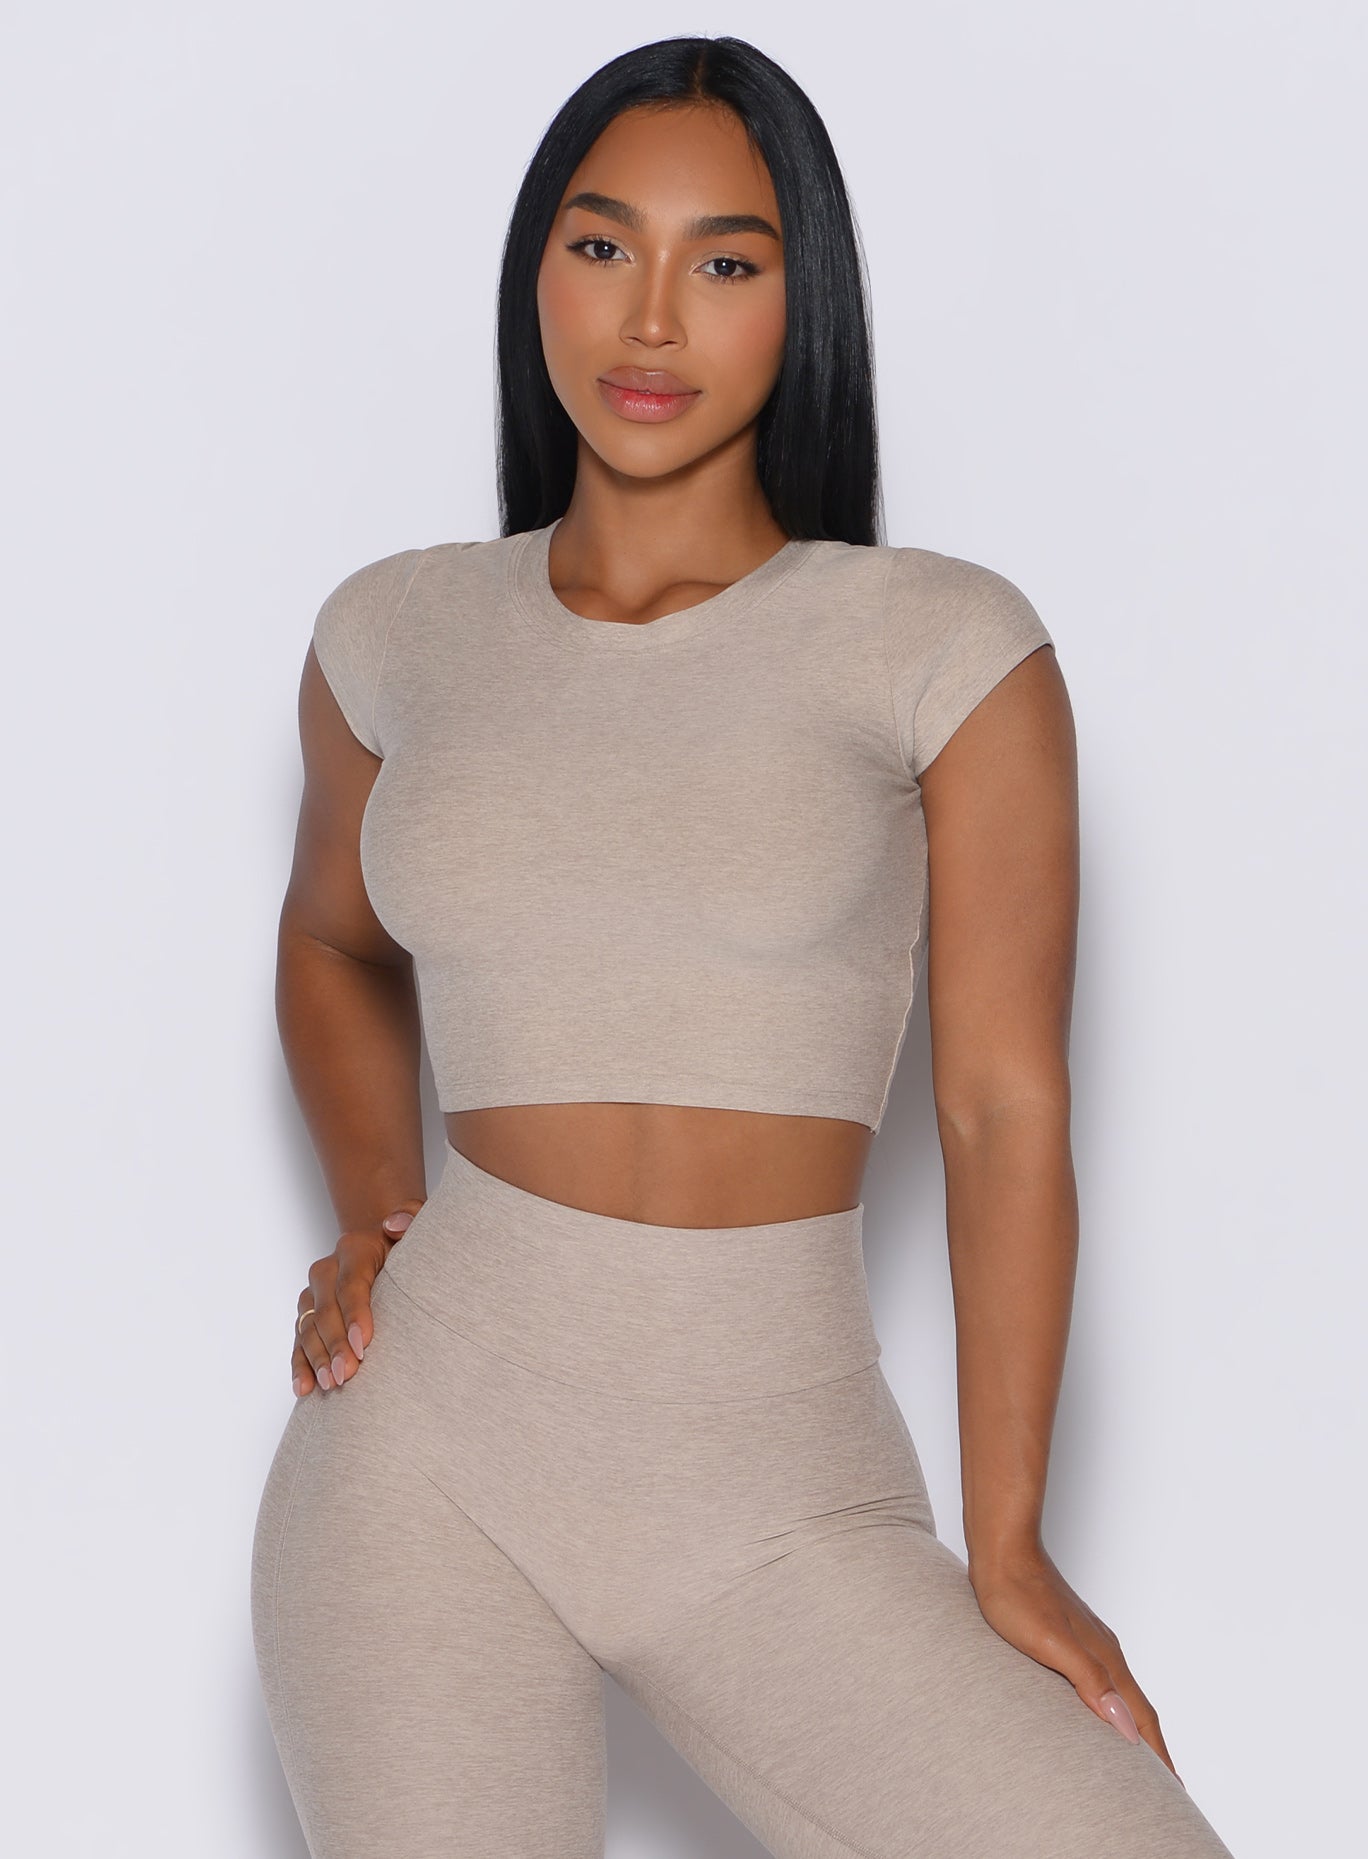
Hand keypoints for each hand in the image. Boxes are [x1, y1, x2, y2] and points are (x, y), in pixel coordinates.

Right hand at [291, 1199, 424, 1396]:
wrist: (381, 1246)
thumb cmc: (405, 1242)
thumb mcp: (415, 1222)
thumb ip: (409, 1217)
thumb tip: (392, 1225)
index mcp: (354, 1249)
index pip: (351, 1284)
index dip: (355, 1315)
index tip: (363, 1344)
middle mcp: (327, 1270)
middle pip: (326, 1311)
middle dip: (335, 1345)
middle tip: (347, 1374)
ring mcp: (314, 1294)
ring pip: (308, 1328)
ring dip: (317, 1358)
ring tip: (331, 1384)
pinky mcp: (308, 1315)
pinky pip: (299, 1341)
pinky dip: (300, 1365)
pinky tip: (304, 1388)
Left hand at [968, 1542, 1183, 1785]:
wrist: (1000, 1549)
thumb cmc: (1018, 1594)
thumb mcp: (1051, 1644)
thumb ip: (1089, 1681)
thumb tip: (1126, 1729)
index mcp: (1106, 1658)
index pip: (1141, 1717)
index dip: (1158, 1757)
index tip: (1175, 1792)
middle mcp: (1104, 1651)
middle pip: (1137, 1708)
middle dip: (1152, 1749)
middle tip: (1163, 1787)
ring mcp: (1087, 1641)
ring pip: (1118, 1693)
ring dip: (1129, 1727)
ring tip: (1130, 1756)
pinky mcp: (1068, 1634)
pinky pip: (1098, 1679)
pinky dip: (1105, 1704)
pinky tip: (1090, 1708)